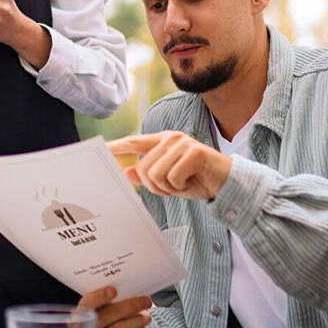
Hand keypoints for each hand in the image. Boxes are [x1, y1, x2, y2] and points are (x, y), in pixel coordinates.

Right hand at [79, 286, 150, 327]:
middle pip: (107, 317)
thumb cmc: (109, 313)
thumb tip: (130, 292)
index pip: (88, 304)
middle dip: (130, 307)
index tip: (113, 290)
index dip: (99, 297)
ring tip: (147, 316)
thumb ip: (112, 298)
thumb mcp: (105, 305)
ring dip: (138, 321)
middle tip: (146, 300)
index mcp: (82, 313)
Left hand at [107, 133, 231, 200]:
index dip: (116, 146)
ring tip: (183, 183)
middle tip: (171, 188)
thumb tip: (127, 171)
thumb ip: (148, 175)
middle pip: (144, 167)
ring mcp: (182, 143)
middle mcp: (170, 138)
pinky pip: (173, 177)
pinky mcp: (194, 152)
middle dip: (154, 186)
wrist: (227, 183)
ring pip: (156, 174)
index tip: (99, 149)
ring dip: (169, 188)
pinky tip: (192, 181)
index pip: (133, 143)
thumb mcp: (169, 181)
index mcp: (162, 142)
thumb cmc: (197, 180)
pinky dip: (181, 187)